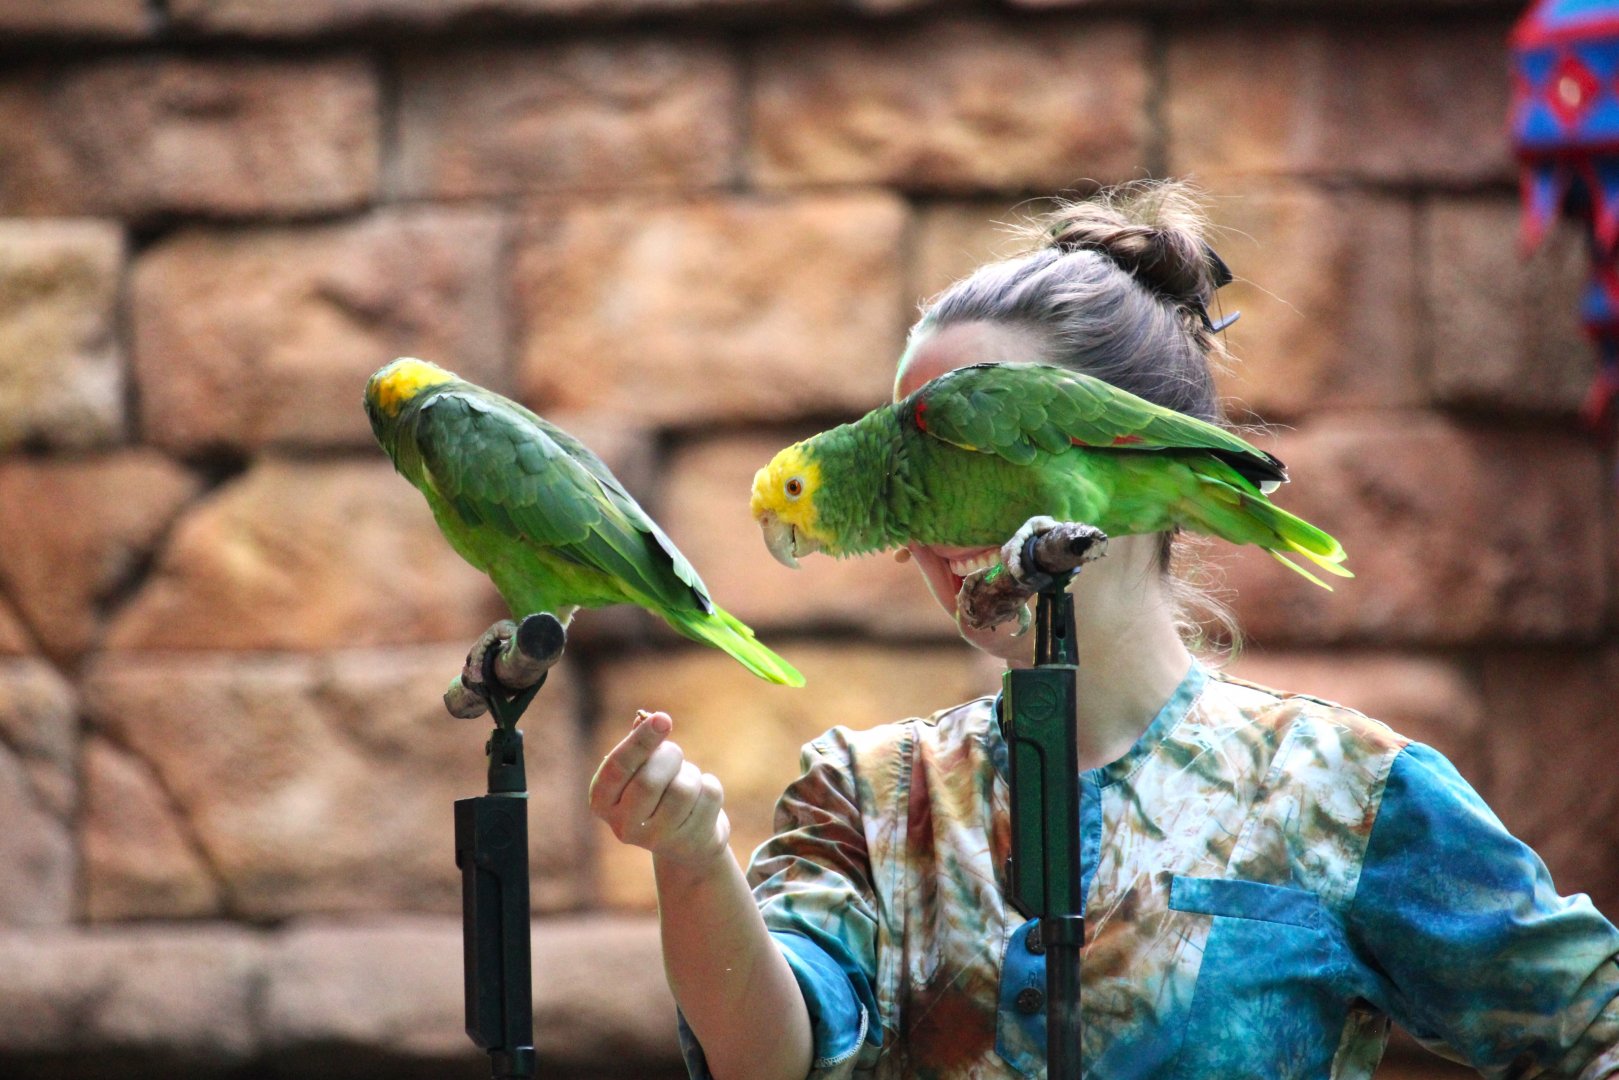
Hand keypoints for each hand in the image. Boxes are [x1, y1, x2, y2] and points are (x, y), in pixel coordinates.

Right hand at [588, 710, 730, 870]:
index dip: (640, 741)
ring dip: (690, 773)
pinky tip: (700, 800)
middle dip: (669, 756)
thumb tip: (648, 718)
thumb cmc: (658, 792)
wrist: (684, 842)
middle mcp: (623, 826)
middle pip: (649, 781)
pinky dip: (709, 785)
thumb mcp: (642, 769)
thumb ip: (641, 745)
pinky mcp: (690, 843)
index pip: (618, 767)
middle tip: (674, 753)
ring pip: (683, 789)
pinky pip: (709, 795)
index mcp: (602, 801)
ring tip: (686, 781)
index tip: (663, 718)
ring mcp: (656, 840)